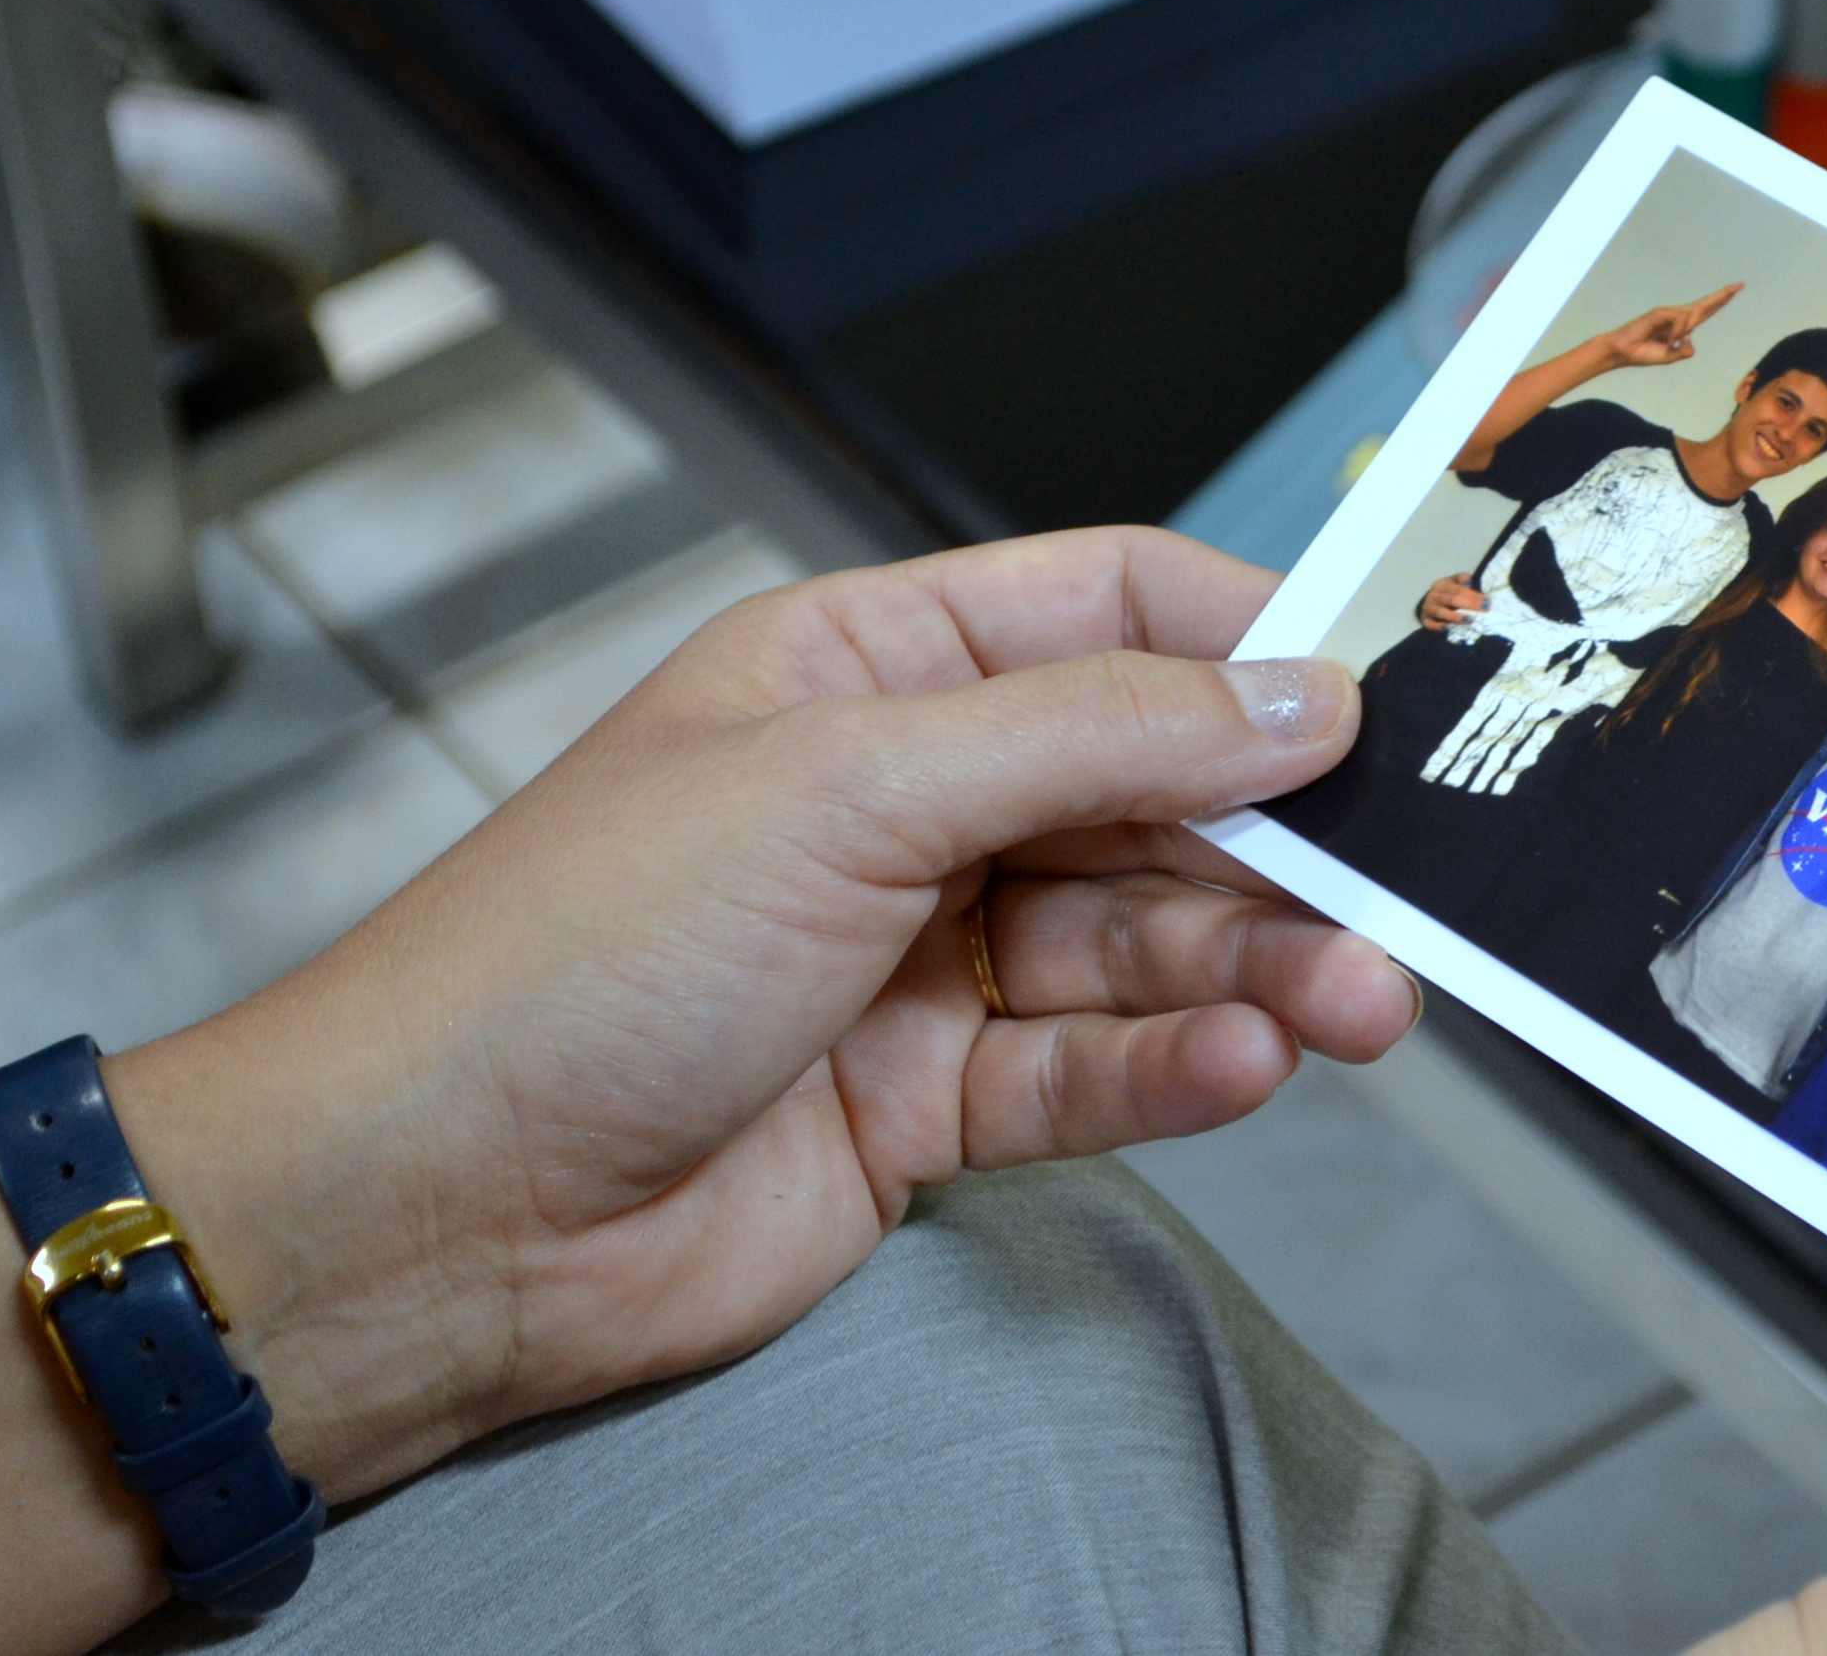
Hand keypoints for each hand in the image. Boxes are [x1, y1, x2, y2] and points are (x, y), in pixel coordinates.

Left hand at [0, 533, 1407, 1598]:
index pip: (1104, 611)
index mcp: (867, 670)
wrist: (430, 1216)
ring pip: (1147, 940)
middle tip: (1396, 890)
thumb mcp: (851, 786)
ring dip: (1258, 968)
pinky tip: (1240, 1064)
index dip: (1246, 639)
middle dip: (1278, 841)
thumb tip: (1291, 693)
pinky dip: (1176, 1066)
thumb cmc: (565, 958)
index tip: (1377, 688)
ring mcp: (922, 957)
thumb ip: (1094, 735)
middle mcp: (907, 803)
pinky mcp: (930, 1104)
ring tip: (1352, 1005)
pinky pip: (1095, 1068)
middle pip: (1153, 791)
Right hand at [1418, 572, 1484, 629]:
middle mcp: (1433, 596)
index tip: (1487, 601)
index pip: (1458, 589)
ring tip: (1470, 619)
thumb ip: (1463, 579)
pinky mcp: (1425, 620)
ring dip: (1456, 616)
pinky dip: (1440, 626)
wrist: (1430, 604)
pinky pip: (1431, 624)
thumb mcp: (1454, 583)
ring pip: (1442, 612)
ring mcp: (1428, 608)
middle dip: (1470, 605)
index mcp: (1441, 585)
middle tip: (1484, 610)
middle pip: (1452, 600)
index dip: (1473, 595)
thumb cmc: (1447, 593)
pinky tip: (1450, 627)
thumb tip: (1469, 581)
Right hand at [1599, 282, 1741, 368]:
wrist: (1624, 352)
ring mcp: (1669, 313)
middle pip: (1705, 305)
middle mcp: (1678, 317)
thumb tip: (1690, 338)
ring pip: (1692, 317)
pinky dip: (1678, 331)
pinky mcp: (1660, 312)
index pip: (1705, 313)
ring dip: (1687, 328)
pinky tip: (1669, 339)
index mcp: (1682, 327)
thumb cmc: (1645, 354)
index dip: (1720, 303)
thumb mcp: (1670, 357)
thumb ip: (1684, 351)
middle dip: (1723, 296)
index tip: (1733, 293)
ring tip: (1670, 341)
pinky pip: (1679, 320)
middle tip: (1740, 285)